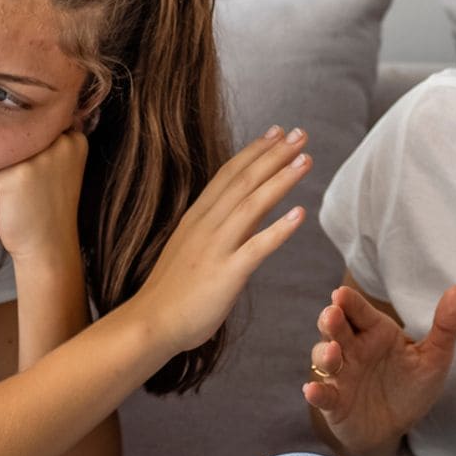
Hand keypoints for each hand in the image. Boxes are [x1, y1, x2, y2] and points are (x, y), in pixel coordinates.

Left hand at [0, 129, 88, 264]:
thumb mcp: (58, 170)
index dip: (26, 164)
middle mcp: (59, 141)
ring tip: (17, 209)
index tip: (39, 189)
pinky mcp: (15, 172)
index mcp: (74, 139)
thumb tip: (7, 121)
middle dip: (12, 174)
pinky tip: (8, 216)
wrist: (49, 250)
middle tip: (28, 202)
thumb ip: (44, 146)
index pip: (31, 135)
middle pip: (12, 146)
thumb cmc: (48, 214)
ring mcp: (37, 155)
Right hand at [127, 125, 312, 353]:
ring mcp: (215, 248)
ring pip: (252, 205)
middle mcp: (206, 226)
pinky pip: (256, 248)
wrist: (150, 323)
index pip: (229, 175)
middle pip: (244, 181)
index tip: (276, 132)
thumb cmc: (171, 292)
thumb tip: (243, 215)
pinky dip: (279, 230)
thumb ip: (215, 230)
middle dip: (274, 155)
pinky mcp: (225, 274)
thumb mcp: (190, 249)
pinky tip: (301, 214)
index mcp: (197, 218)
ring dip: (280, 180)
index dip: (254, 151)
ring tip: (305, 160)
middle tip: (299, 133)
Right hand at [303, 283, 455, 455]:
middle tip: (332, 315)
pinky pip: (322, 394)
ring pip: (324, 357)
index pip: (358, 310)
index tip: (341, 294)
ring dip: (324, 354)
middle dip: (330, 321)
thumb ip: (446, 326)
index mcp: (374, 331)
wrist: (396, 428)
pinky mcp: (334, 401)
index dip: (348, 302)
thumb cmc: (411, 387)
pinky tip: (313, 390)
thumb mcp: (434, 358)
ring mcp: (340, 374)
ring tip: (332, 354)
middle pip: (334, 328)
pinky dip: (316, 392)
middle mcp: (352, 348)